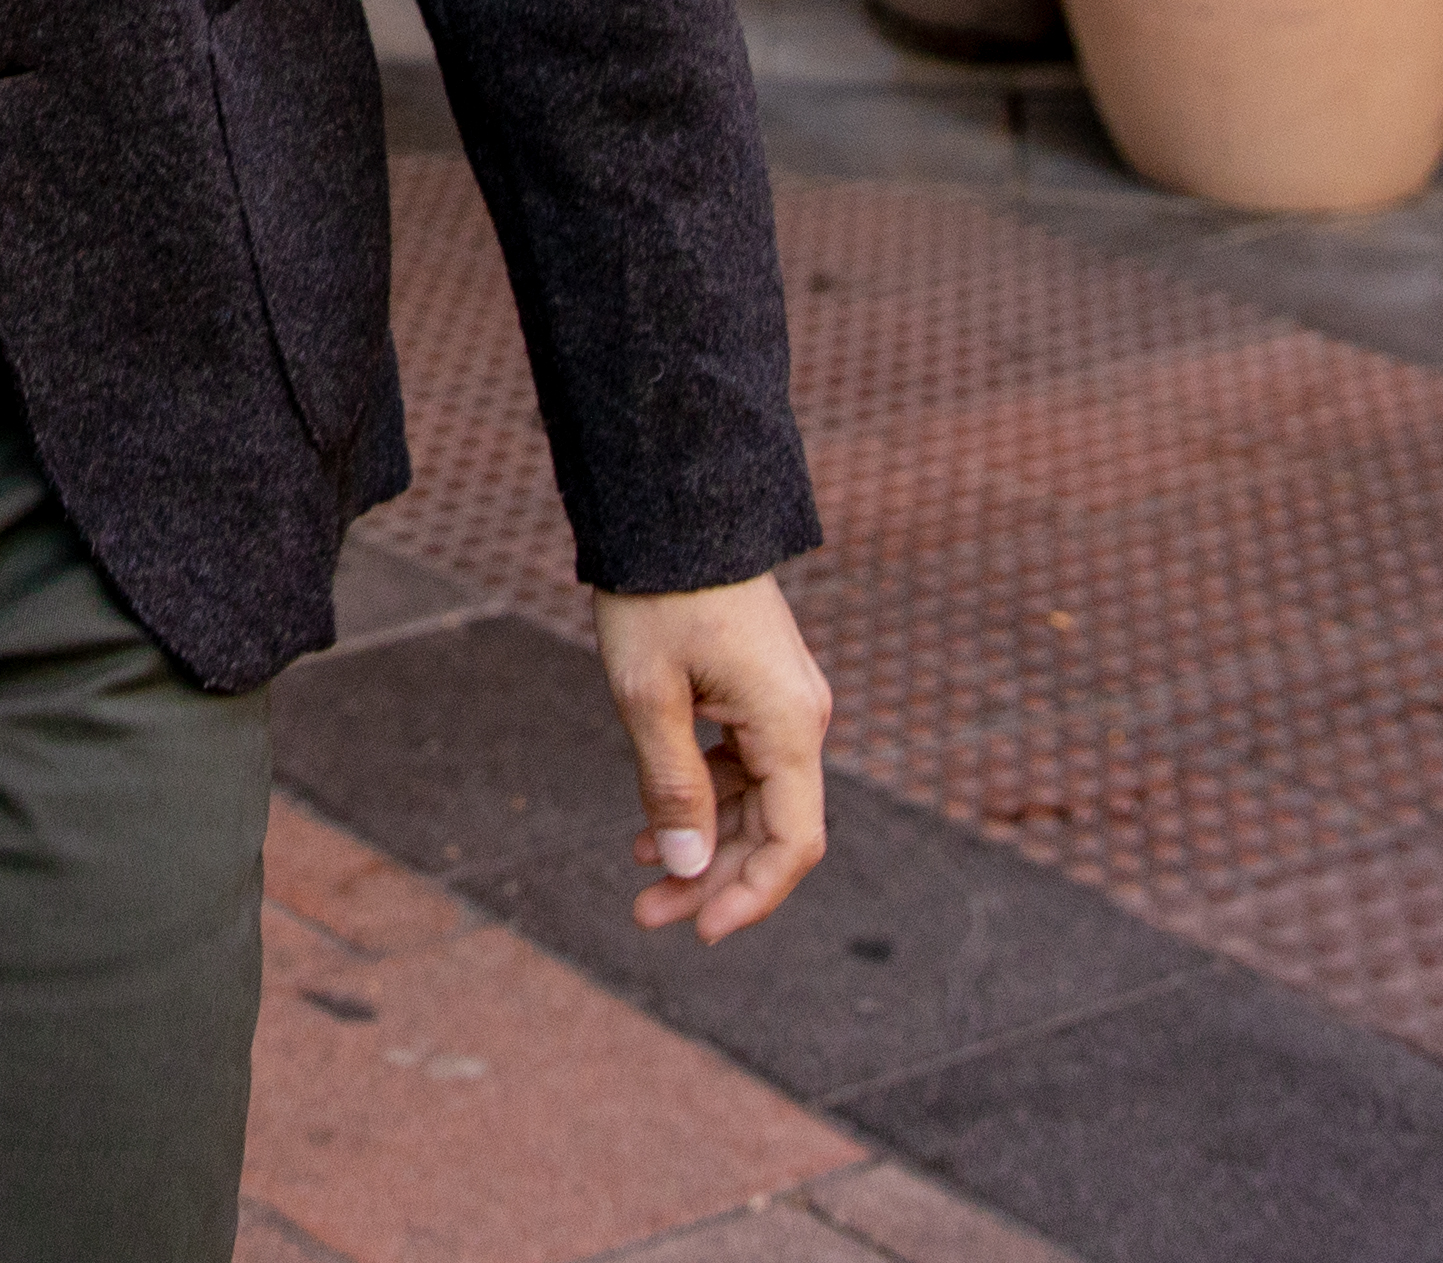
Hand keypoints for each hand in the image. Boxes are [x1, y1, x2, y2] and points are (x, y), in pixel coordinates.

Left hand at [591, 574, 831, 941]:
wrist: (672, 509)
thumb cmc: (657, 597)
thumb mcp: (648, 698)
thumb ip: (673, 788)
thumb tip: (690, 869)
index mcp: (789, 724)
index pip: (794, 843)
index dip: (751, 896)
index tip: (700, 932)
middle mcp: (802, 719)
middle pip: (773, 830)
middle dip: (714, 879)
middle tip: (646, 913)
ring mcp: (784, 704)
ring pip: (757, 802)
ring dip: (706, 844)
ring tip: (640, 871)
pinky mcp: (760, 690)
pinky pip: (745, 766)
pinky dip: (705, 799)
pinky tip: (653, 824)